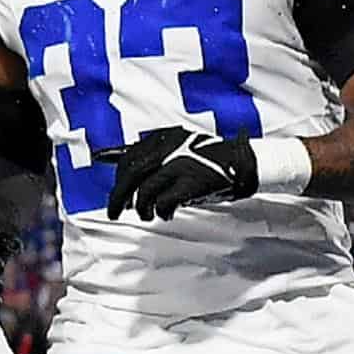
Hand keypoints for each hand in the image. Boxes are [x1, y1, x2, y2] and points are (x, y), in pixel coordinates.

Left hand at [95, 127, 257, 220]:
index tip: (116, 194)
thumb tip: (111, 163)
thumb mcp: (175, 149)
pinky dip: (162, 211)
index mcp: (162, 138)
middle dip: (118, 197)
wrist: (242, 162)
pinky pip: (163, 201)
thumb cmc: (207, 159)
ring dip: (142, 208)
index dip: (118, 180)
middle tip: (114, 212)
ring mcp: (179, 164)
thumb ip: (149, 156)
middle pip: (131, 174)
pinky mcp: (191, 182)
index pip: (128, 158)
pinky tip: (167, 214)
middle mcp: (168, 148)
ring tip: (147, 215)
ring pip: (144, 191)